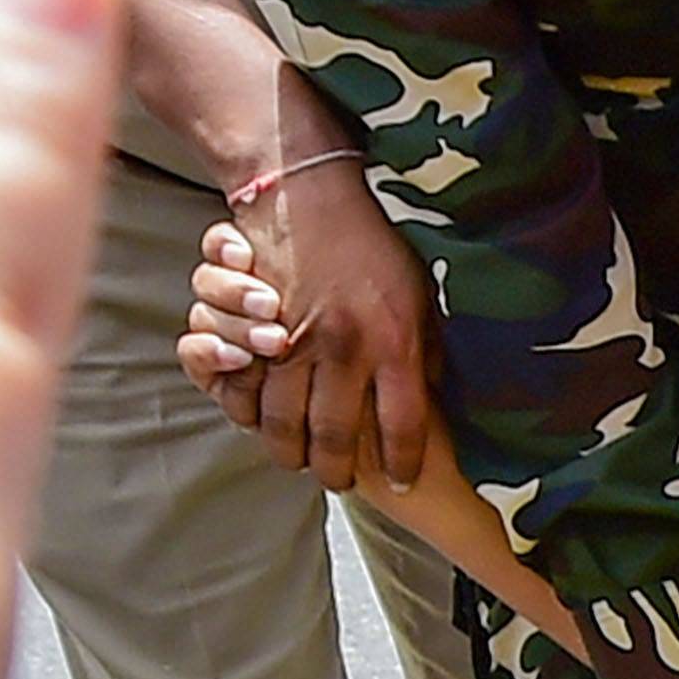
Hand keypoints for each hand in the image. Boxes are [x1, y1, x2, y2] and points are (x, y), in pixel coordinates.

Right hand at [193, 158, 433, 490]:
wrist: (310, 191)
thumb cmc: (375, 245)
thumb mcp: (419, 296)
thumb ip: (427, 349)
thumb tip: (439, 398)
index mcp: (395, 343)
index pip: (405, 427)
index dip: (405, 464)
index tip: (407, 486)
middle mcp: (344, 348)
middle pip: (334, 437)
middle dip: (336, 471)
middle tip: (339, 484)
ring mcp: (292, 338)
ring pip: (281, 420)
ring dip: (286, 450)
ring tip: (296, 462)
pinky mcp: (250, 325)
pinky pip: (239, 385)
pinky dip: (241, 408)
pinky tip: (254, 420)